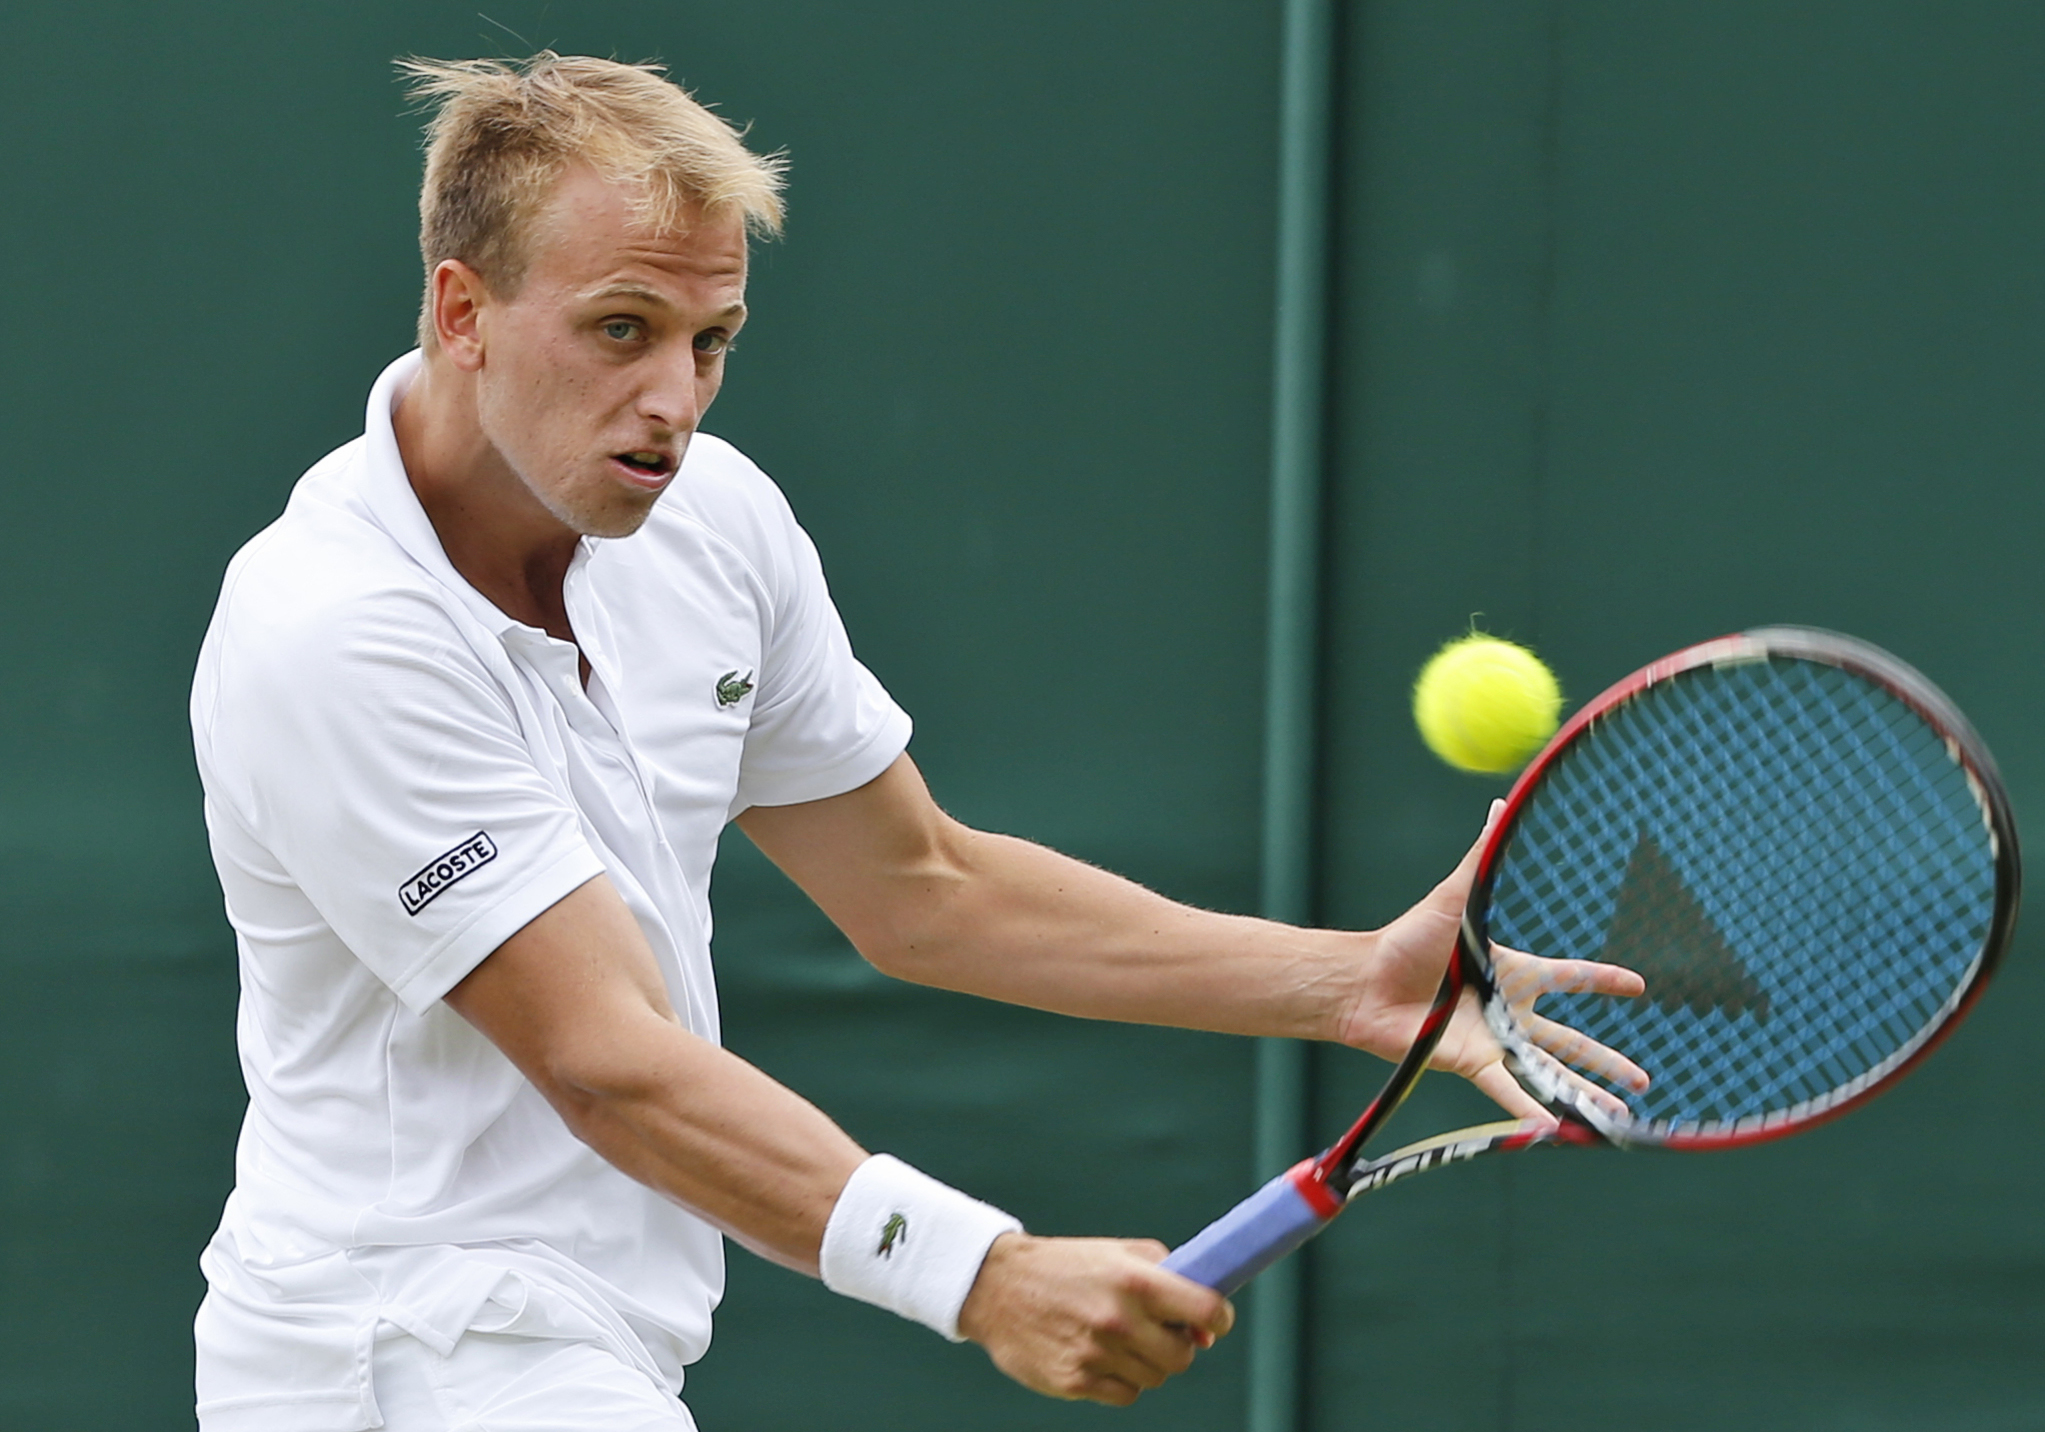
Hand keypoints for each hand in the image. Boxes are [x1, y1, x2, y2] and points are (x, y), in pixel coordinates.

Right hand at [956, 1232, 1233, 1404]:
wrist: (996, 1286)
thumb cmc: (1069, 1266)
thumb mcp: (1120, 1254)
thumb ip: (1171, 1278)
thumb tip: (1208, 1331)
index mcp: (1135, 1281)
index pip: (1206, 1309)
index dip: (1220, 1318)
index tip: (1215, 1321)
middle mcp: (1119, 1319)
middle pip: (1182, 1356)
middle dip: (1176, 1344)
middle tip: (1155, 1329)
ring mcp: (1096, 1354)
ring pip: (1155, 1377)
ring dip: (1146, 1362)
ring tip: (1117, 1338)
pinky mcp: (1074, 1381)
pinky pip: (1125, 1395)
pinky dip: (1120, 1380)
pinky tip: (1098, 1356)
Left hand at [1334, 801, 1648, 1122]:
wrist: (1364, 981)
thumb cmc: (1407, 939)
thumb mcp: (1456, 895)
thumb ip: (1483, 854)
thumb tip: (1501, 801)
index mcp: (1513, 973)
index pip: (1570, 977)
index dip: (1603, 980)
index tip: (1638, 986)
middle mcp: (1508, 1012)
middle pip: (1570, 1041)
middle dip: (1607, 1060)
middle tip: (1644, 1080)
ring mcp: (1492, 1040)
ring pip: (1550, 1074)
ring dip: (1584, 1094)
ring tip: (1619, 1118)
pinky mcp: (1470, 1062)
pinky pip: (1509, 1090)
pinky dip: (1531, 1109)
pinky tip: (1558, 1130)